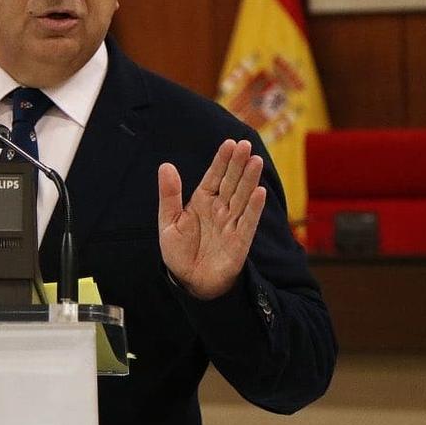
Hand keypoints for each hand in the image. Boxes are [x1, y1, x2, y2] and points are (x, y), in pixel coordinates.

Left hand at [157, 139, 266, 299]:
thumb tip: (166, 165)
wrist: (188, 281)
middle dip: (238, 164)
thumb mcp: (168, 221)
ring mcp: (231, 223)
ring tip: (255, 160)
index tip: (229, 143)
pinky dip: (254, 208)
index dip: (222, 161)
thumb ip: (169, 195)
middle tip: (245, 145)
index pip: (214, 177)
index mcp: (202, 202)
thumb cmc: (179, 251)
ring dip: (249, 180)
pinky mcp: (239, 241)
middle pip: (231, 182)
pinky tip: (260, 193)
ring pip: (242, 197)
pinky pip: (248, 222)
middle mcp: (219, 209)